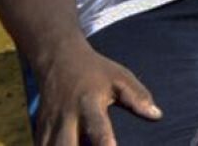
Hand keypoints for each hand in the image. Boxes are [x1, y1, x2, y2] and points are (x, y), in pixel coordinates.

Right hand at [35, 43, 161, 145]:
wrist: (59, 60)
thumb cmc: (97, 71)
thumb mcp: (120, 78)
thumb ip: (137, 97)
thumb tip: (157, 115)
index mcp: (88, 102)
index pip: (97, 128)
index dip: (105, 144)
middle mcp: (66, 117)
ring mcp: (50, 125)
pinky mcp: (40, 131)